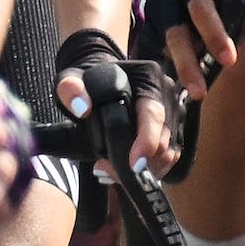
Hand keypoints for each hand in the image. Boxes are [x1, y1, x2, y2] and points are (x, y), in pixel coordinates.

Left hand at [54, 29, 182, 180]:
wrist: (103, 76)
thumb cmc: (89, 79)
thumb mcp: (72, 78)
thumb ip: (70, 88)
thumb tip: (82, 108)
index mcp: (148, 75)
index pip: (153, 113)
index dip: (147, 141)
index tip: (135, 165)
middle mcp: (167, 92)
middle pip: (163, 138)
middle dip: (139, 163)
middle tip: (102, 168)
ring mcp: (173, 111)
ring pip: (168, 151)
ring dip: (144, 169)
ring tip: (107, 170)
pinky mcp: (173, 128)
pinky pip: (169, 155)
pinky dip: (151, 169)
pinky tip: (122, 170)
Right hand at [131, 0, 244, 99]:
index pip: (202, 7)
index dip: (215, 34)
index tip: (229, 59)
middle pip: (178, 32)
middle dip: (190, 61)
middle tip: (203, 89)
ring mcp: (157, 10)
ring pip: (168, 42)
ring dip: (183, 67)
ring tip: (197, 91)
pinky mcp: (150, 21)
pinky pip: (162, 45)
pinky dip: (176, 61)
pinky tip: (187, 79)